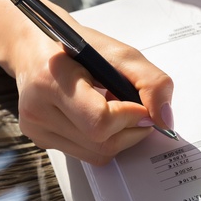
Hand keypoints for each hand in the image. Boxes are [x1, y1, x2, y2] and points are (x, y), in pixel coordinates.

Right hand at [11, 20, 174, 164]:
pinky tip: (97, 116)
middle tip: (132, 106)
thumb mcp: (122, 53)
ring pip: (99, 153)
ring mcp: (37, 129)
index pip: (101, 120)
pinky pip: (89, 155)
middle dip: (131, 128)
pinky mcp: (40, 140)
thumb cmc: (79, 47)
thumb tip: (165, 120)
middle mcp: (37, 109)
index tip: (139, 103)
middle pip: (104, 143)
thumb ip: (152, 83)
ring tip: (112, 107)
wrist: (35, 46)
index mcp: (52, 79)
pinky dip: (104, 139)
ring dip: (120, 135)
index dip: (131, 116)